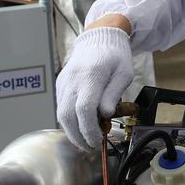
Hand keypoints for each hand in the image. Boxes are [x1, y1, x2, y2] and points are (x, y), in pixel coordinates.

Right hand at [56, 27, 134, 149]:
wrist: (100, 37)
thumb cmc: (116, 56)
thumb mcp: (124, 73)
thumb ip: (113, 94)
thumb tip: (105, 114)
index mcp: (91, 76)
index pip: (84, 109)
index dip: (89, 129)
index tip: (98, 140)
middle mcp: (73, 80)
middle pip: (67, 115)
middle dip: (78, 136)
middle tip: (91, 146)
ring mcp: (64, 82)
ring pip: (60, 113)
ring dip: (71, 131)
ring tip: (86, 140)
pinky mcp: (61, 84)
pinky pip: (60, 106)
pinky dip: (68, 120)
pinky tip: (80, 126)